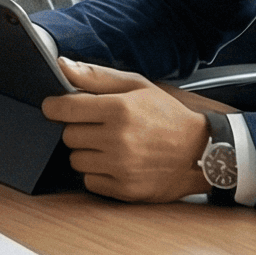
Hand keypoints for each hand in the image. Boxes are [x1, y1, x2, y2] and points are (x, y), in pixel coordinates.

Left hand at [40, 59, 211, 202]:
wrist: (200, 152)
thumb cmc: (166, 115)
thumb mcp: (136, 85)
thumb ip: (95, 76)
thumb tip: (61, 65)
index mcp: (120, 109)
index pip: (64, 108)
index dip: (55, 107)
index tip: (56, 107)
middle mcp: (119, 139)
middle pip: (68, 135)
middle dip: (78, 129)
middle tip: (98, 126)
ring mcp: (122, 167)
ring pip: (76, 160)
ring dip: (87, 152)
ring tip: (109, 145)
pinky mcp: (126, 189)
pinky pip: (90, 181)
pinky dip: (98, 173)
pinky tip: (115, 163)